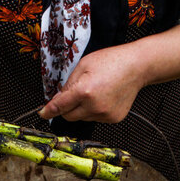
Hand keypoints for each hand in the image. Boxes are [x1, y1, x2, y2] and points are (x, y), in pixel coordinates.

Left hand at [38, 23, 179, 122]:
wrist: (137, 67)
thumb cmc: (110, 61)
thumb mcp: (83, 66)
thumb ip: (68, 85)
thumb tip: (57, 100)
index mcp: (84, 91)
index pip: (60, 106)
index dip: (49, 111)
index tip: (43, 114)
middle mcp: (94, 106)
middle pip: (69, 116)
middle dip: (66, 108)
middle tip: (75, 95)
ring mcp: (104, 114)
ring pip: (82, 118)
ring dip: (82, 109)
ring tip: (95, 92)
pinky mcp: (113, 119)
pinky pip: (95, 119)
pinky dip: (95, 111)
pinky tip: (104, 97)